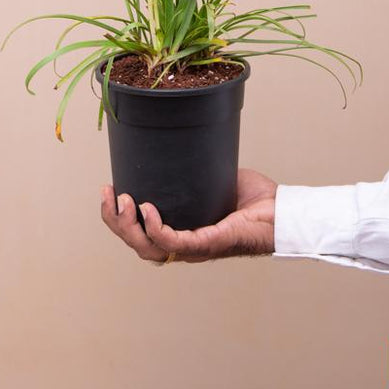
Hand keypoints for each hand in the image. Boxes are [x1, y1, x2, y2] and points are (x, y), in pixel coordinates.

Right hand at [100, 168, 276, 263]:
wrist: (281, 211)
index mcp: (182, 232)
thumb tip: (178, 139)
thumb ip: (194, 168)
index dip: (118, 218)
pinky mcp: (208, 244)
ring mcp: (194, 247)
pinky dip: (156, 229)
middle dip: (114, 222)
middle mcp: (184, 245)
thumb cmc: (253, 199)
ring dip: (127, 227)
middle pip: (137, 244)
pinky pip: (173, 242)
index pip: (140, 234)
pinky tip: (147, 210)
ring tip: (121, 200)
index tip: (109, 190)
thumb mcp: (212, 177)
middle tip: (108, 194)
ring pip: (148, 248)